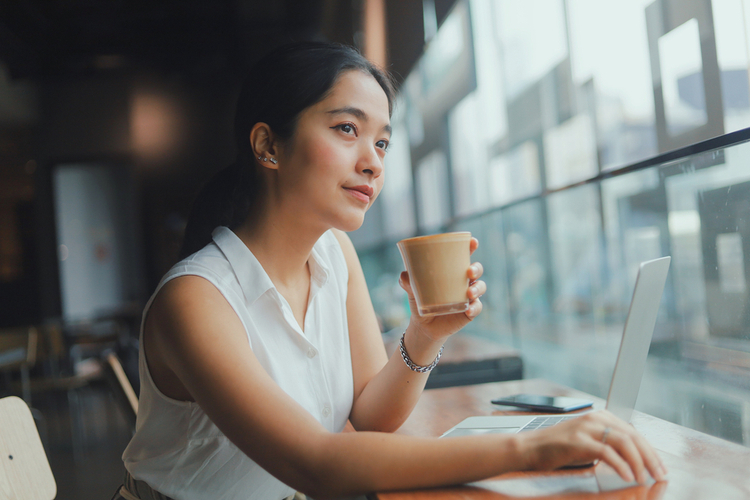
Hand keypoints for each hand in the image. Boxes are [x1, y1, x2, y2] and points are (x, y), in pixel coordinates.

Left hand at [399, 237, 485, 341]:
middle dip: (476, 268)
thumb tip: (404, 275)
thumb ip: (408, 281)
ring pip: (480, 288)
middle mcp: (463, 280)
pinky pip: (477, 308)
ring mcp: (468, 296)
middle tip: (469, 271)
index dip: (471, 247)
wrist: (424, 325)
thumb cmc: (421, 300)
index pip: (464, 255)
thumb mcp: (412, 290)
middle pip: (477, 270)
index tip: (473, 242)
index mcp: (452, 270)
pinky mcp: (469, 311)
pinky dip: (475, 308)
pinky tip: (468, 311)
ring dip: (477, 288)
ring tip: (469, 293)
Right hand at [516, 410, 667, 483]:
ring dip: (639, 463)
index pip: (634, 433)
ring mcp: (586, 428)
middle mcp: (595, 418)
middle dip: (650, 458)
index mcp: (600, 417)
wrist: (529, 448)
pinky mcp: (578, 441)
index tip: (660, 468)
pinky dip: (621, 466)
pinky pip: (607, 453)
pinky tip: (627, 476)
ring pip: (624, 442)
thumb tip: (635, 459)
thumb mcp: (587, 442)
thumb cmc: (557, 448)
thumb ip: (608, 444)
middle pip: (633, 436)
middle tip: (660, 476)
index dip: (650, 452)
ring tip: (644, 478)